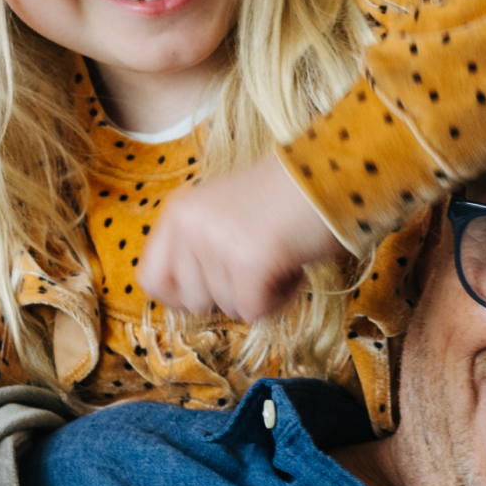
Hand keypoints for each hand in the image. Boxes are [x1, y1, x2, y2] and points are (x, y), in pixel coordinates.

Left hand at [141, 156, 349, 322]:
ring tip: (280, 255)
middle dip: (230, 293)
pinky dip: (279, 300)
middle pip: (191, 302)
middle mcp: (189, 225)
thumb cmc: (287, 198)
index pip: (151, 279)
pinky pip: (253, 312)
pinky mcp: (246, 261)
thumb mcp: (225, 214)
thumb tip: (187, 302)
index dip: (181, 295)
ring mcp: (215, 242)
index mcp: (179, 211)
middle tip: (261, 260)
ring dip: (260, 293)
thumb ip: (199, 248)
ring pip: (227, 309)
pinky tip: (293, 266)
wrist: (334, 173)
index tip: (213, 288)